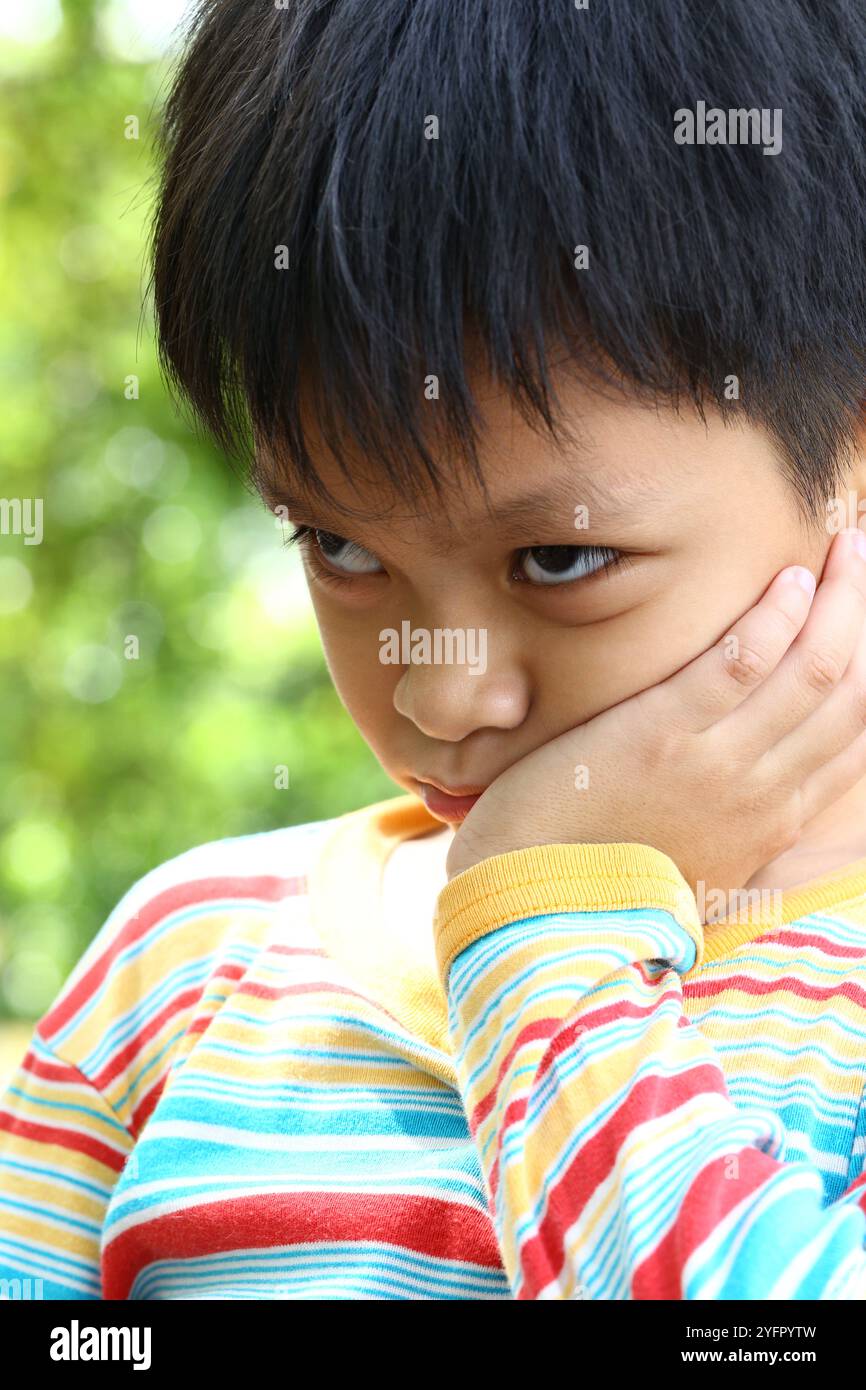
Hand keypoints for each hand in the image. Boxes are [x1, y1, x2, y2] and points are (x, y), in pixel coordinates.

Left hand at [446, 529, 865, 905]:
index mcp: (773, 821)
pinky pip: (739, 668)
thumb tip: (761, 774)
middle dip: (862, 617)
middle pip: (848, 693)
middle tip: (859, 556)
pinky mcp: (660, 737)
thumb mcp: (697, 858)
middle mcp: (762, 794)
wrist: (540, 909)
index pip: (854, 735)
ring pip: (811, 671)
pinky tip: (786, 578)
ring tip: (843, 545)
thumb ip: (735, 814)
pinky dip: (772, 620)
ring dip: (837, 600)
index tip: (864, 619)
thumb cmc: (606, 876)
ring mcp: (716, 765)